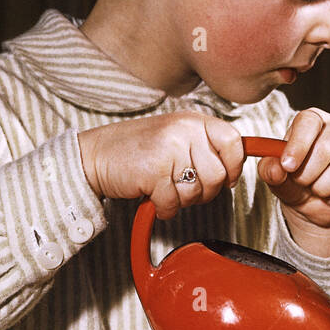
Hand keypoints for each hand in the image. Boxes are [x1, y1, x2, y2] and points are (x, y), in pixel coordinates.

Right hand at [77, 114, 243, 219]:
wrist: (95, 155)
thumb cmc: (136, 149)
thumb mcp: (176, 136)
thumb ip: (205, 147)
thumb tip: (233, 171)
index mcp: (193, 120)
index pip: (233, 141)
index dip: (233, 166)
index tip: (225, 178)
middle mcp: (184, 131)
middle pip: (217, 175)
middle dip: (204, 192)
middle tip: (184, 188)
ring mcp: (169, 149)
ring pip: (197, 192)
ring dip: (182, 200)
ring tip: (166, 189)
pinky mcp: (154, 171)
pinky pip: (173, 203)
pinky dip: (164, 208)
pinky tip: (154, 198)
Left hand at [257, 108, 329, 232]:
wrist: (315, 207)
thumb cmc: (295, 183)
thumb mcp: (277, 178)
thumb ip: (270, 171)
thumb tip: (275, 169)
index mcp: (314, 120)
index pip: (309, 122)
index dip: (298, 145)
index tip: (288, 166)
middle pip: (327, 148)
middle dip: (308, 175)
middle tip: (302, 183)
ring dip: (325, 188)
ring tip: (318, 190)